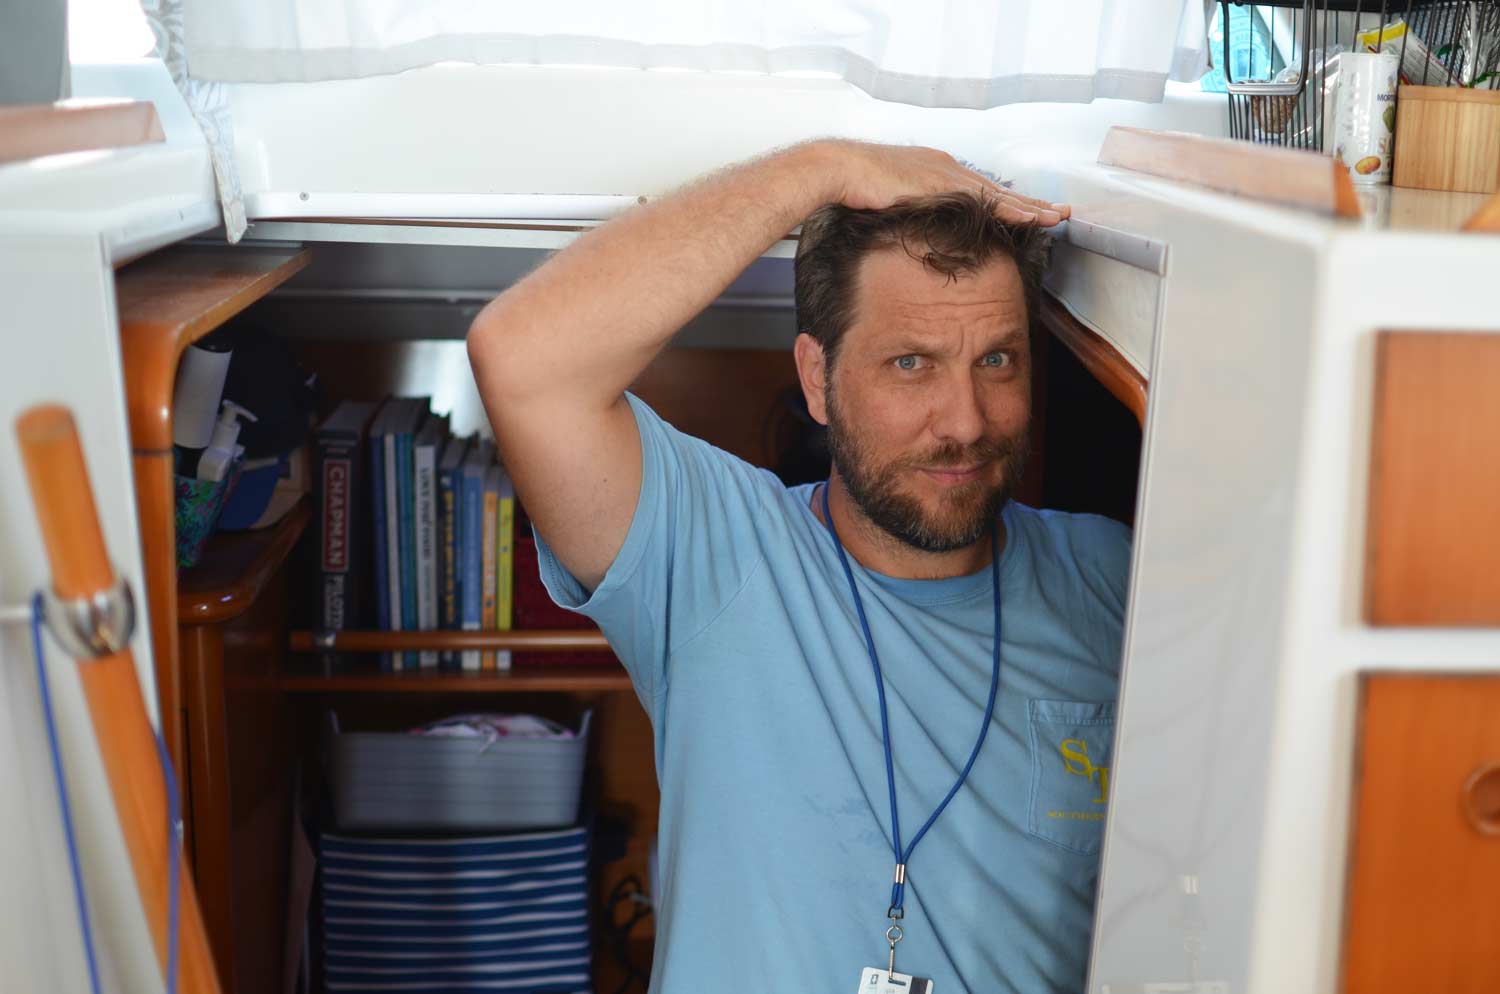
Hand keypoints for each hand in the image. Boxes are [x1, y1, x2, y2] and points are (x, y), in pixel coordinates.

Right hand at [815, 139, 1069, 225]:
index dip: (1004, 203)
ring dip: (1029, 206)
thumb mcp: (886, 203)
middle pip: (995, 189)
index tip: (1026, 213)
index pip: (978, 190)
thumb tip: (910, 234)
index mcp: (934, 171)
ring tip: (1055, 216)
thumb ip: (905, 214)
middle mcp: (946, 168)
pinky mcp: (943, 183)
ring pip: (997, 194)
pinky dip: (1011, 209)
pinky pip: (985, 199)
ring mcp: (946, 173)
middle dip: (1028, 203)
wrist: (839, 170)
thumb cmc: (853, 189)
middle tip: (1057, 212)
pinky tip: (1031, 216)